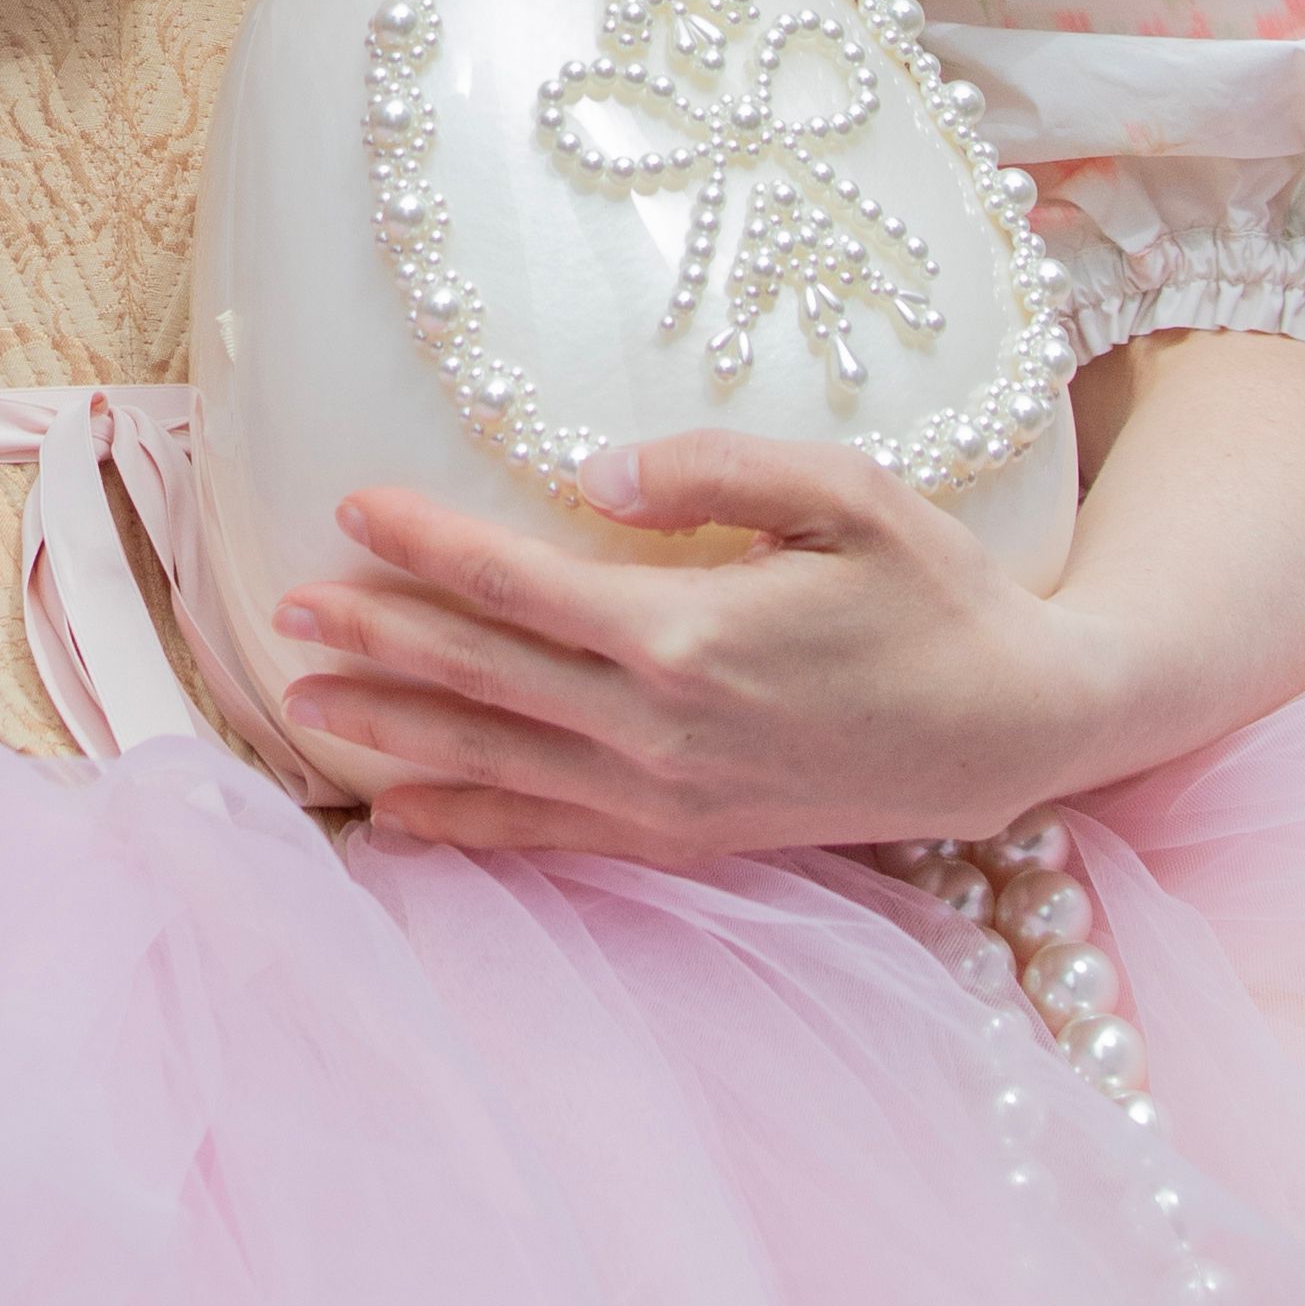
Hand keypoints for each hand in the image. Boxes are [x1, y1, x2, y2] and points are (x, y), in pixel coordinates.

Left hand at [276, 434, 1126, 862]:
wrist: (1022, 728)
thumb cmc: (938, 591)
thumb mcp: (848, 492)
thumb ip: (716, 468)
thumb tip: (593, 469)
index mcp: (687, 633)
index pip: (517, 586)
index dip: (425, 545)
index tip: (347, 505)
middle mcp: (662, 728)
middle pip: (485, 678)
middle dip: (377, 639)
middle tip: (282, 609)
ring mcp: (673, 795)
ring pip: (503, 763)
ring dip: (398, 735)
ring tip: (306, 707)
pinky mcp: (693, 837)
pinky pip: (556, 835)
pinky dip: (473, 827)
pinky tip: (403, 819)